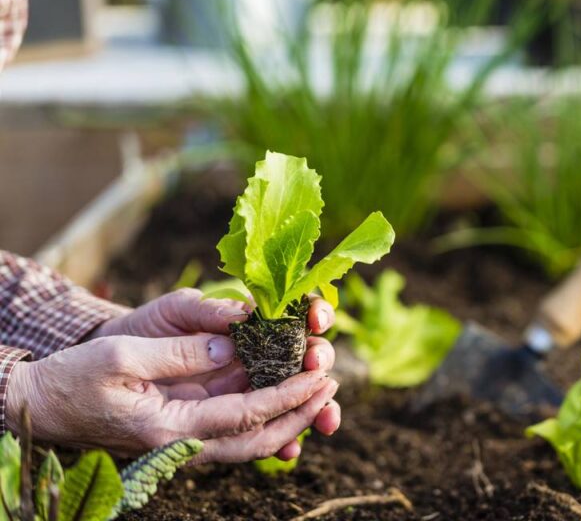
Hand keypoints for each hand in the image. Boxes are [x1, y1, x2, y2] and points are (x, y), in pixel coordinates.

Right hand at [6, 289, 340, 463]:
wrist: (46, 402)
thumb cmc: (77, 378)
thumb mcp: (123, 356)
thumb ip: (180, 353)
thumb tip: (230, 343)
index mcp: (172, 429)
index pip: (246, 417)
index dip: (287, 398)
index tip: (319, 378)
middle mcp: (186, 441)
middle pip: (260, 439)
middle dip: (301, 413)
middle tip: (332, 382)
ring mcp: (188, 436)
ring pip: (252, 435)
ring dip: (289, 413)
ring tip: (320, 383)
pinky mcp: (186, 423)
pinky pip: (236, 423)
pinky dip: (265, 409)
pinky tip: (286, 385)